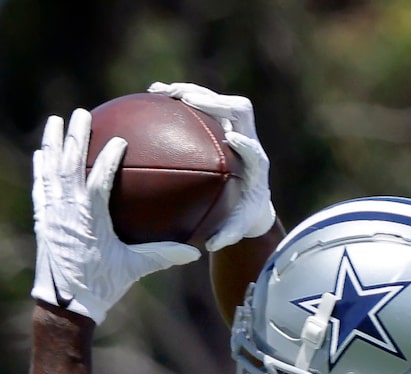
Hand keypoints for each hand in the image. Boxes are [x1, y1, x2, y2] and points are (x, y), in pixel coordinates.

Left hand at [30, 108, 200, 322]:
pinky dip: (40, 169)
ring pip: (50, 170)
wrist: (63, 307)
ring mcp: (52, 214)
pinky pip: (40, 187)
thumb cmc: (100, 287)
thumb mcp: (132, 270)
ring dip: (52, 143)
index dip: (108, 157)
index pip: (100, 178)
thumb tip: (194, 253)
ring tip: (54, 120)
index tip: (118, 140)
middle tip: (81, 112)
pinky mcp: (42, 221)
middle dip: (75, 135)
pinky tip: (40, 153)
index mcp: (91, 219)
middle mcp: (68, 211)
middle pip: (70, 164)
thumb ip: (162, 256)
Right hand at [144, 82, 277, 250]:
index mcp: (257, 167)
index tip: (232, 140)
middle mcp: (248, 140)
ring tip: (162, 91)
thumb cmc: (243, 217)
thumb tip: (210, 244)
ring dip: (193, 92)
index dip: (246, 144)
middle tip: (187, 100)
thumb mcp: (236, 229)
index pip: (255, 151)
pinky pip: (202, 103)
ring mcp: (235, 127)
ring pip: (219, 99)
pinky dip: (181, 97)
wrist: (251, 200)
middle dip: (215, 101)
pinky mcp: (220, 121)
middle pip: (239, 110)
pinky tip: (153, 95)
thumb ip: (226, 235)